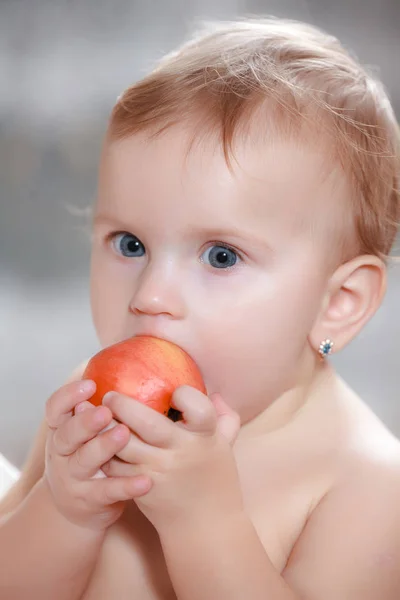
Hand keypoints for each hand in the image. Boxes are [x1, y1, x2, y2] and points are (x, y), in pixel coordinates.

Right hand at [43, 379, 150, 530]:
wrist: (77, 506)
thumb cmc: (89, 456)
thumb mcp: (83, 435)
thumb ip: (96, 410)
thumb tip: (124, 375)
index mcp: (61, 431)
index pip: (55, 409)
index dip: (69, 396)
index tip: (90, 384)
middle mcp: (61, 453)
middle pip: (67, 435)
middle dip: (85, 422)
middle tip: (105, 411)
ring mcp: (72, 478)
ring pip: (85, 461)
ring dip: (103, 446)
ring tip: (124, 434)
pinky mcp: (89, 500)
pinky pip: (108, 491)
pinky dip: (126, 486)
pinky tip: (146, 480)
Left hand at [101, 386, 242, 532]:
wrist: (205, 527)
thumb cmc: (215, 479)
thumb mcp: (224, 446)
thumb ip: (225, 417)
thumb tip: (214, 393)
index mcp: (205, 438)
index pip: (198, 408)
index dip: (185, 395)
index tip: (173, 392)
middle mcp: (181, 453)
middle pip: (148, 423)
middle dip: (124, 404)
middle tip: (110, 396)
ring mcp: (158, 471)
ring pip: (124, 444)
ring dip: (107, 427)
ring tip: (97, 414)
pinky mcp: (140, 487)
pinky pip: (117, 465)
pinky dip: (104, 451)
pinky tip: (99, 440)